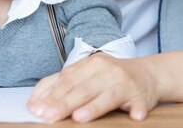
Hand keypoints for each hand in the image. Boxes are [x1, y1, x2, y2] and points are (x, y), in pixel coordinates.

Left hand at [28, 53, 159, 122]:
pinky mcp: (141, 96)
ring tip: (78, 118)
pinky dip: (136, 110)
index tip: (37, 108)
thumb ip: (62, 85)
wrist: (147, 74)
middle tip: (49, 116)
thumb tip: (34, 104)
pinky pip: (139, 104)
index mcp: (90, 64)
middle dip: (64, 103)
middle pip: (82, 88)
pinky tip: (133, 116)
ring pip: (107, 96)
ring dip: (93, 107)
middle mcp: (106, 70)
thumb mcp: (86, 74)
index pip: (67, 79)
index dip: (51, 94)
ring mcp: (125, 83)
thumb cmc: (109, 77)